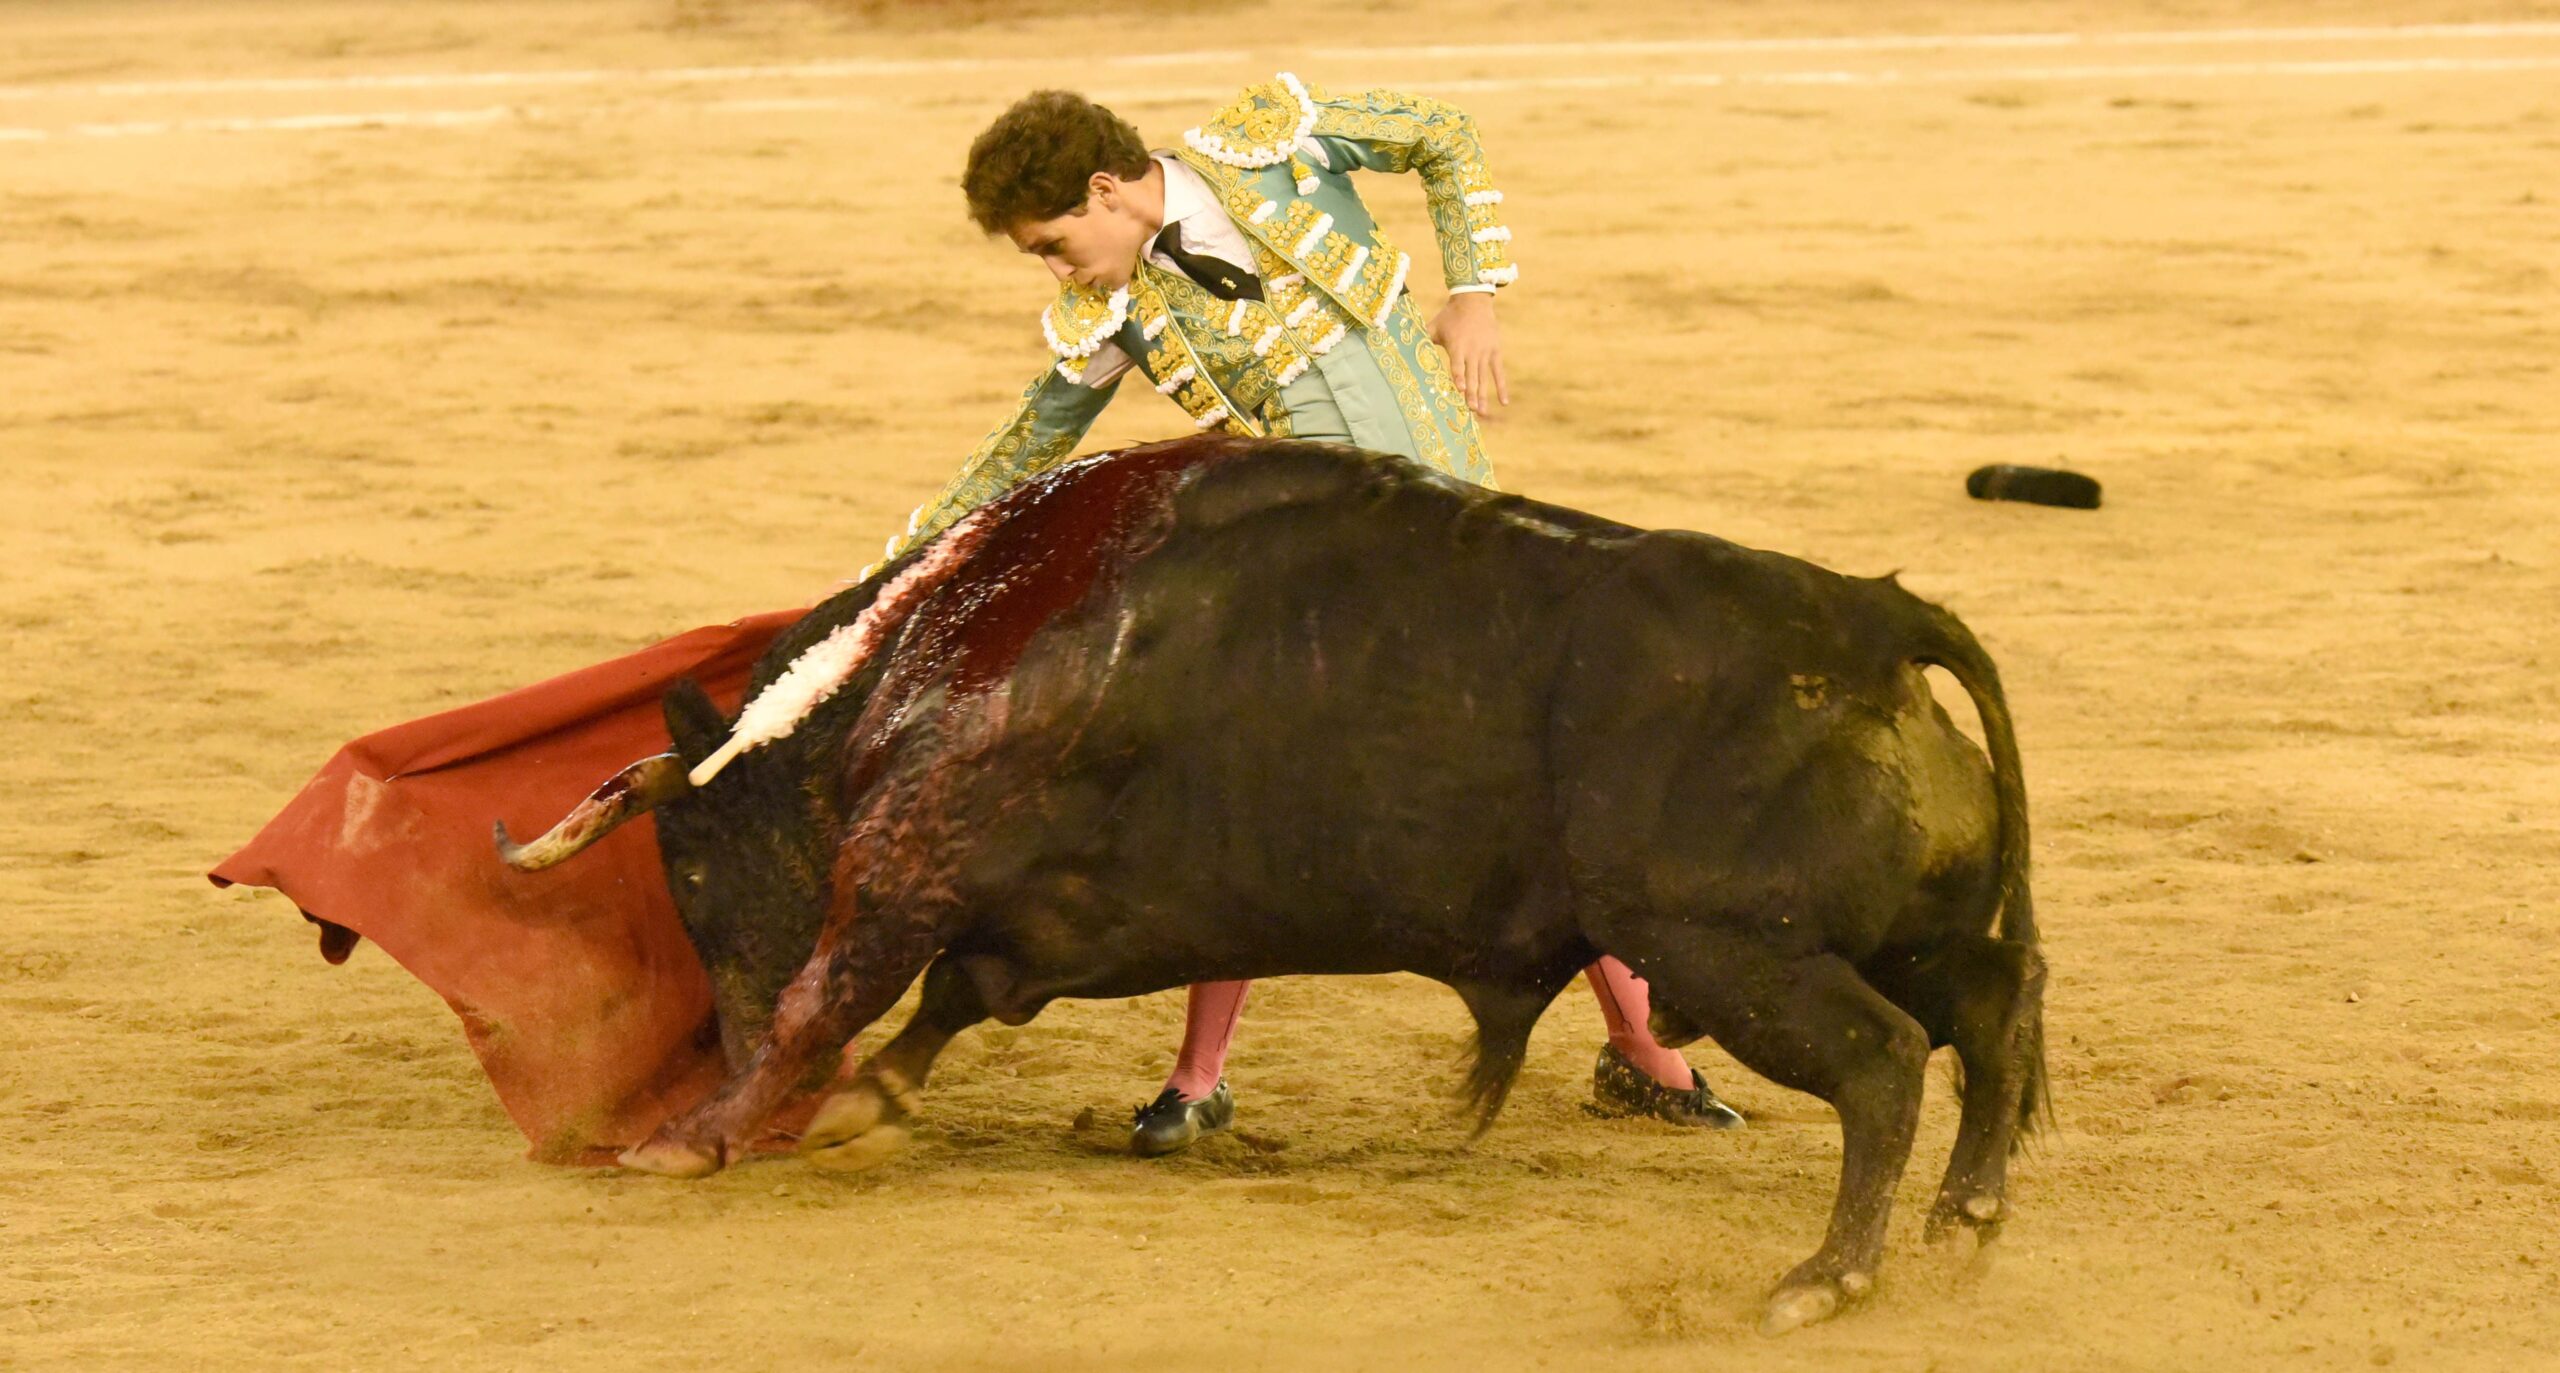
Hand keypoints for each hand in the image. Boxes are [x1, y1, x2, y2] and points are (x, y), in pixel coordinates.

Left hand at [1429, 292, 1509, 418]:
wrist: (1473, 300)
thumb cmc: (1449, 316)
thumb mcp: (1434, 326)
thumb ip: (1421, 338)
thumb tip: (1400, 344)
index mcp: (1457, 345)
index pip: (1457, 365)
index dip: (1459, 377)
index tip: (1460, 390)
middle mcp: (1472, 351)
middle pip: (1472, 375)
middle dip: (1472, 393)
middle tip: (1472, 410)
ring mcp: (1485, 352)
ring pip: (1485, 377)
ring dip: (1483, 395)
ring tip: (1482, 412)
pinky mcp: (1495, 352)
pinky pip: (1499, 372)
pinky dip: (1502, 387)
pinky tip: (1503, 402)